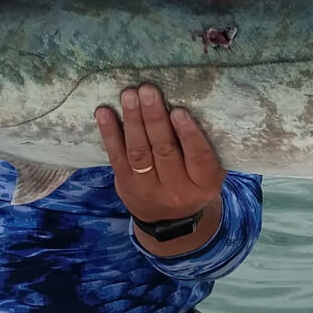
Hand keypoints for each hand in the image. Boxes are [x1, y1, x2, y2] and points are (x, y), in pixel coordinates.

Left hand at [94, 83, 225, 253]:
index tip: (178, 111)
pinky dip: (109, 133)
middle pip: (164, 151)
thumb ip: (203, 147)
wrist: (170, 222)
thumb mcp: (208, 173)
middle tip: (148, 91)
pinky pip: (116, 157)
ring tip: (129, 95)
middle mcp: (176, 189)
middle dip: (154, 118)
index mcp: (203, 184)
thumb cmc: (194, 183)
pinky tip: (104, 112)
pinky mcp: (125, 184)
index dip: (188, 134)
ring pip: (139, 152)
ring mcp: (147, 189)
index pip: (199, 158)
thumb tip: (192, 104)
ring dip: (132, 121)